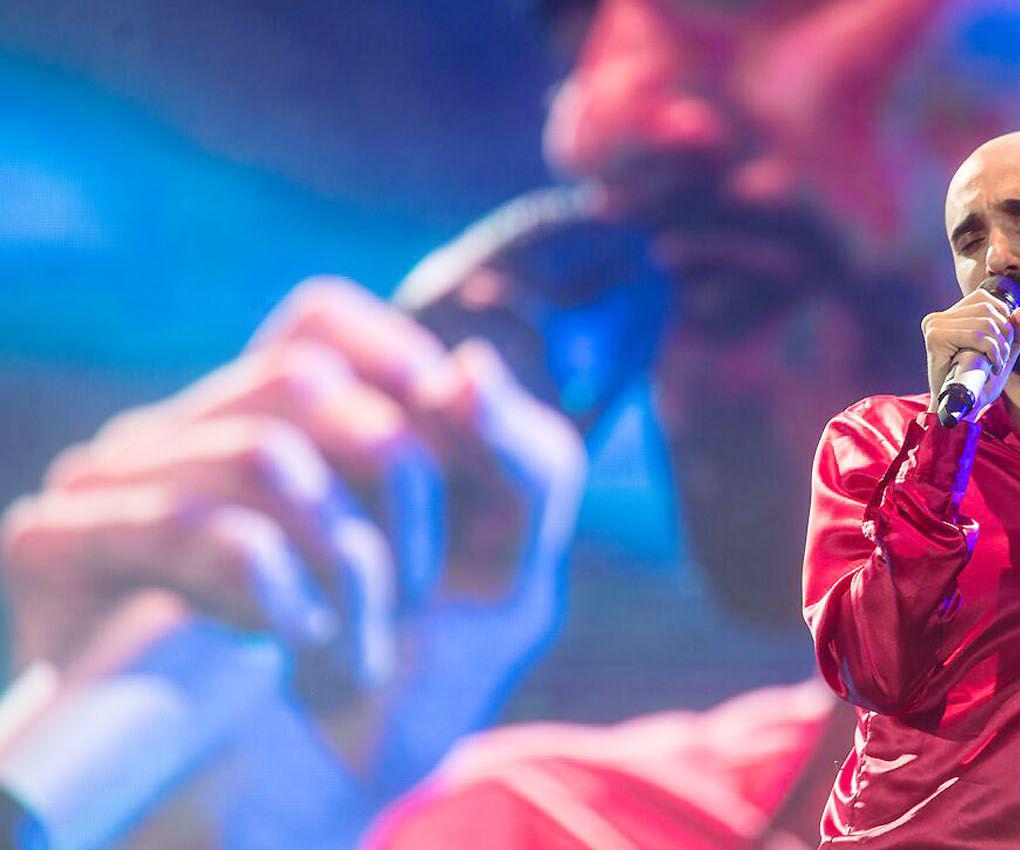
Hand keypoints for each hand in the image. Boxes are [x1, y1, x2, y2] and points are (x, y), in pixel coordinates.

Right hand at [1, 276, 585, 695]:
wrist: (309, 810)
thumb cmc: (405, 687)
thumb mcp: (508, 574)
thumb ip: (525, 463)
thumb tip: (465, 365)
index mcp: (283, 421)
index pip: (319, 317)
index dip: (400, 373)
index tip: (451, 473)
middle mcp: (191, 434)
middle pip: (307, 377)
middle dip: (398, 494)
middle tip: (404, 593)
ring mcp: (119, 486)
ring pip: (263, 453)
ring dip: (347, 567)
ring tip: (348, 641)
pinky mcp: (60, 550)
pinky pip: (193, 523)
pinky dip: (271, 591)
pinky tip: (282, 645)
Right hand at [922, 287, 1019, 421]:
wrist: (958, 409)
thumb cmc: (978, 382)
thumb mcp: (1002, 352)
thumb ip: (1015, 332)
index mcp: (948, 317)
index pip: (983, 298)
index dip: (1002, 316)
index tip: (1004, 343)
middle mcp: (937, 318)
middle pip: (986, 309)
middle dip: (1005, 333)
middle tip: (1003, 358)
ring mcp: (934, 326)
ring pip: (984, 322)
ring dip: (1000, 346)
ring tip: (998, 364)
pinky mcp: (935, 337)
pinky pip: (976, 335)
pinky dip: (992, 351)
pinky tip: (993, 366)